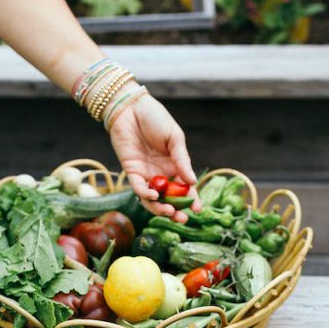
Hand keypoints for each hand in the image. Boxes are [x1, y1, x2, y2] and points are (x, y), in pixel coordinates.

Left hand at [108, 93, 200, 221]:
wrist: (131, 108)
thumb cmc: (155, 118)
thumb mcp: (174, 138)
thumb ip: (182, 160)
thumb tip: (192, 182)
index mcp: (175, 166)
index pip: (185, 189)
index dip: (192, 200)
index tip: (198, 209)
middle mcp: (161, 174)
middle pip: (169, 199)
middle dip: (176, 211)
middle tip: (183, 219)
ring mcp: (146, 174)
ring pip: (153, 199)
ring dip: (160, 208)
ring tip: (169, 213)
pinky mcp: (132, 171)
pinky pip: (138, 188)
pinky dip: (146, 195)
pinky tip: (154, 198)